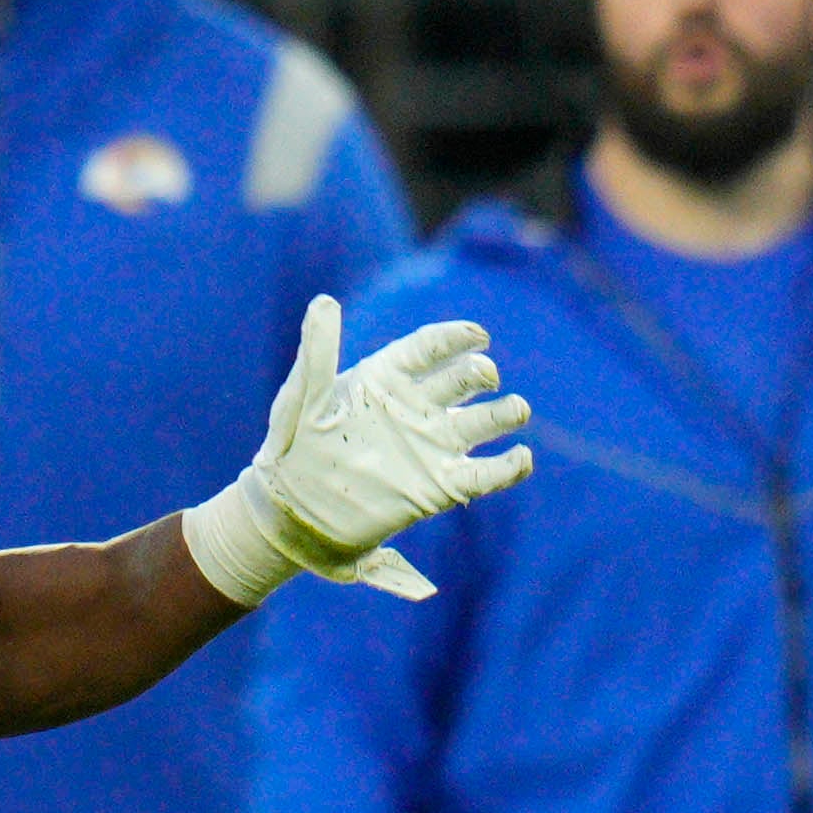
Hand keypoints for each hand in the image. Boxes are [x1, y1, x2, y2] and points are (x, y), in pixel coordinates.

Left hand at [184, 298, 533, 608]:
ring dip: (507, 413)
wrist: (292, 511)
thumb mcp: (302, 398)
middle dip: (480, 374)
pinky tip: (520, 458)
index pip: (429, 348)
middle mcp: (415, 407)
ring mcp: (431, 445)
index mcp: (386, 377)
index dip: (456, 338)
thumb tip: (323, 301)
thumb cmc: (292, 448)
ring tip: (516, 410)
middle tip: (485, 376)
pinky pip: (485, 474)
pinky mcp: (441, 486)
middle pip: (464, 380)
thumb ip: (317, 352)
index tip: (479, 334)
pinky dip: (509, 467)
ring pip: (484, 422)